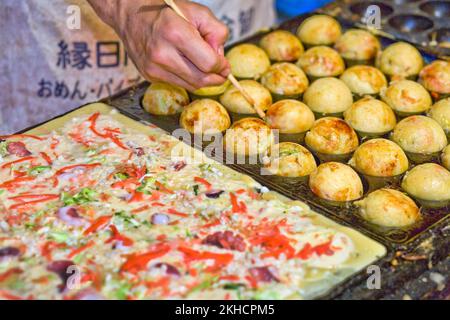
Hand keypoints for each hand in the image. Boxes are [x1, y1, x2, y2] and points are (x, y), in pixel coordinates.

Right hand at [89, 0, 229, 90]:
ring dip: (203, 80)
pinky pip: (177, 84)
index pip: (209, 64)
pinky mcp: (149, 75)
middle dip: (216, 78)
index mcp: (176, 34)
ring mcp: (154, 67)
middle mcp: (162, 54)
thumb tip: (220, 57)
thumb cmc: (166, 10)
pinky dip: (187, 78)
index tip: (224, 64)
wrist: (130, 13)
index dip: (221, 67)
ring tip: (205, 66)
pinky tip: (186, 65)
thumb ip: (216, 32)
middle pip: (201, 80)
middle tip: (221, 72)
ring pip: (190, 85)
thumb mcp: (197, 12)